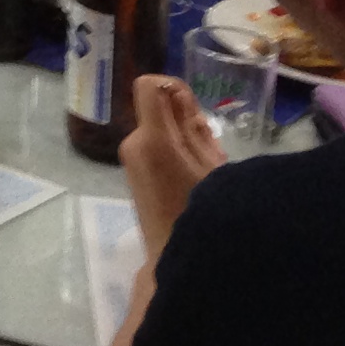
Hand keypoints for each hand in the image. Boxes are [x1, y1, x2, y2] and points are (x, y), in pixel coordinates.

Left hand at [117, 75, 226, 258]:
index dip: (172, 89)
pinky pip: (154, 148)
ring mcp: (130, 160)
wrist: (177, 259)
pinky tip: (197, 180)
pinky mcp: (133, 175)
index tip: (194, 112)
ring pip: (158, 131)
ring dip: (183, 140)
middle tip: (212, 152)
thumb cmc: (203, 214)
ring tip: (209, 171)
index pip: (148, 86)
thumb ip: (196, 129)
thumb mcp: (214, 169)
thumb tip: (179, 97)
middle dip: (185, 121)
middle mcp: (133, 143)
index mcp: (152, 139)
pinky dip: (174, 154)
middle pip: (157, 111)